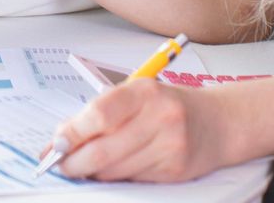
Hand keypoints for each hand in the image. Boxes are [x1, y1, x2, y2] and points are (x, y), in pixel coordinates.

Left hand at [48, 78, 234, 182]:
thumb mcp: (137, 95)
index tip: (56, 144)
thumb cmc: (168, 106)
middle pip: (102, 151)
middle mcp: (160, 117)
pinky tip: (118, 166)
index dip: (73, 133)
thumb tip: (63, 137)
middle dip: (74, 162)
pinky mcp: (174, 170)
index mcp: (145, 92)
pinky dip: (117, 176)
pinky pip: (132, 180)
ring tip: (88, 164)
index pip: (99, 114)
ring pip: (114, 171)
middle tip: (61, 164)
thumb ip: (101, 113)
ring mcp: (169, 146)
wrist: (217, 122)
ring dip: (93, 172)